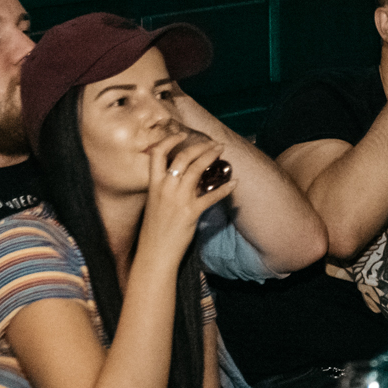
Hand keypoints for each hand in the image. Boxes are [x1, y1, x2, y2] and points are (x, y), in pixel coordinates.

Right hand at [144, 130, 234, 250]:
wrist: (154, 253)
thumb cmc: (154, 229)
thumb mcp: (155, 203)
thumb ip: (165, 187)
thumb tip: (181, 175)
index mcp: (153, 184)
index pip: (158, 153)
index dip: (170, 140)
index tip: (182, 134)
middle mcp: (165, 188)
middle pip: (183, 157)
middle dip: (200, 147)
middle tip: (213, 144)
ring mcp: (178, 199)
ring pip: (196, 169)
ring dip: (211, 157)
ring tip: (221, 152)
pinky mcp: (191, 212)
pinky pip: (211, 196)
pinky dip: (225, 188)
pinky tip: (234, 182)